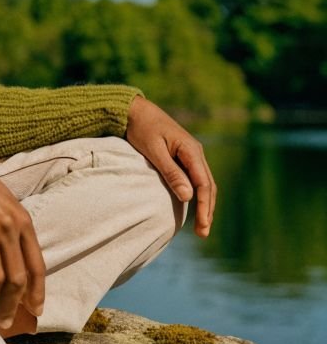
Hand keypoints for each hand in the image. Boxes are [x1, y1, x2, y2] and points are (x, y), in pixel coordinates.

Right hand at [0, 137, 44, 331]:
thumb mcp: (5, 201)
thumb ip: (14, 228)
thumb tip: (17, 261)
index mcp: (23, 220)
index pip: (36, 266)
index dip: (37, 292)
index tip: (35, 310)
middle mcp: (8, 227)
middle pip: (17, 278)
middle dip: (13, 305)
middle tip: (6, 320)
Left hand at [125, 95, 216, 237]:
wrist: (134, 110)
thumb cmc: (141, 129)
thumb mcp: (153, 150)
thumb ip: (170, 172)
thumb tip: (188, 197)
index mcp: (191, 150)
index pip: (204, 183)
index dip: (204, 206)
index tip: (204, 225)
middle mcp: (196, 153)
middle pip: (208, 186)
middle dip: (208, 210)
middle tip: (203, 233)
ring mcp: (191, 155)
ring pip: (203, 184)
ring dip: (204, 204)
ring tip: (201, 227)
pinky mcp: (183, 157)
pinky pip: (194, 179)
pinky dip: (196, 195)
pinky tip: (192, 208)